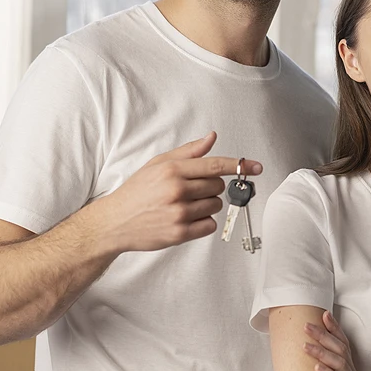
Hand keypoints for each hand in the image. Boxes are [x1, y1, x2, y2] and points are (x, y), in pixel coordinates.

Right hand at [97, 132, 261, 252]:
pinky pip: (209, 225)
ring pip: (216, 205)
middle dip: (210, 187)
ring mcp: (179, 213)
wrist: (114, 222)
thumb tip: (212, 138)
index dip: (239, 165)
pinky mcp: (180, 233)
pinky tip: (186, 219)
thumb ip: (188, 152)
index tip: (256, 167)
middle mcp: (177, 190)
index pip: (215, 165)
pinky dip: (203, 222)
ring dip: (207, 205)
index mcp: (172, 170)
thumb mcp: (158, 164)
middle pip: (218, 186)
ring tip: (184, 205)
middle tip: (190, 190)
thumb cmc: (137, 191)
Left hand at [304, 310, 365, 370]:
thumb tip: (314, 358)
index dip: (335, 328)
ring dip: (321, 353)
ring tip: (304, 346)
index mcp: (350, 366)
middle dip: (322, 335)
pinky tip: (316, 369)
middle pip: (338, 348)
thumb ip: (333, 368)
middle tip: (305, 326)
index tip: (324, 314)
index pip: (344, 342)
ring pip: (338, 363)